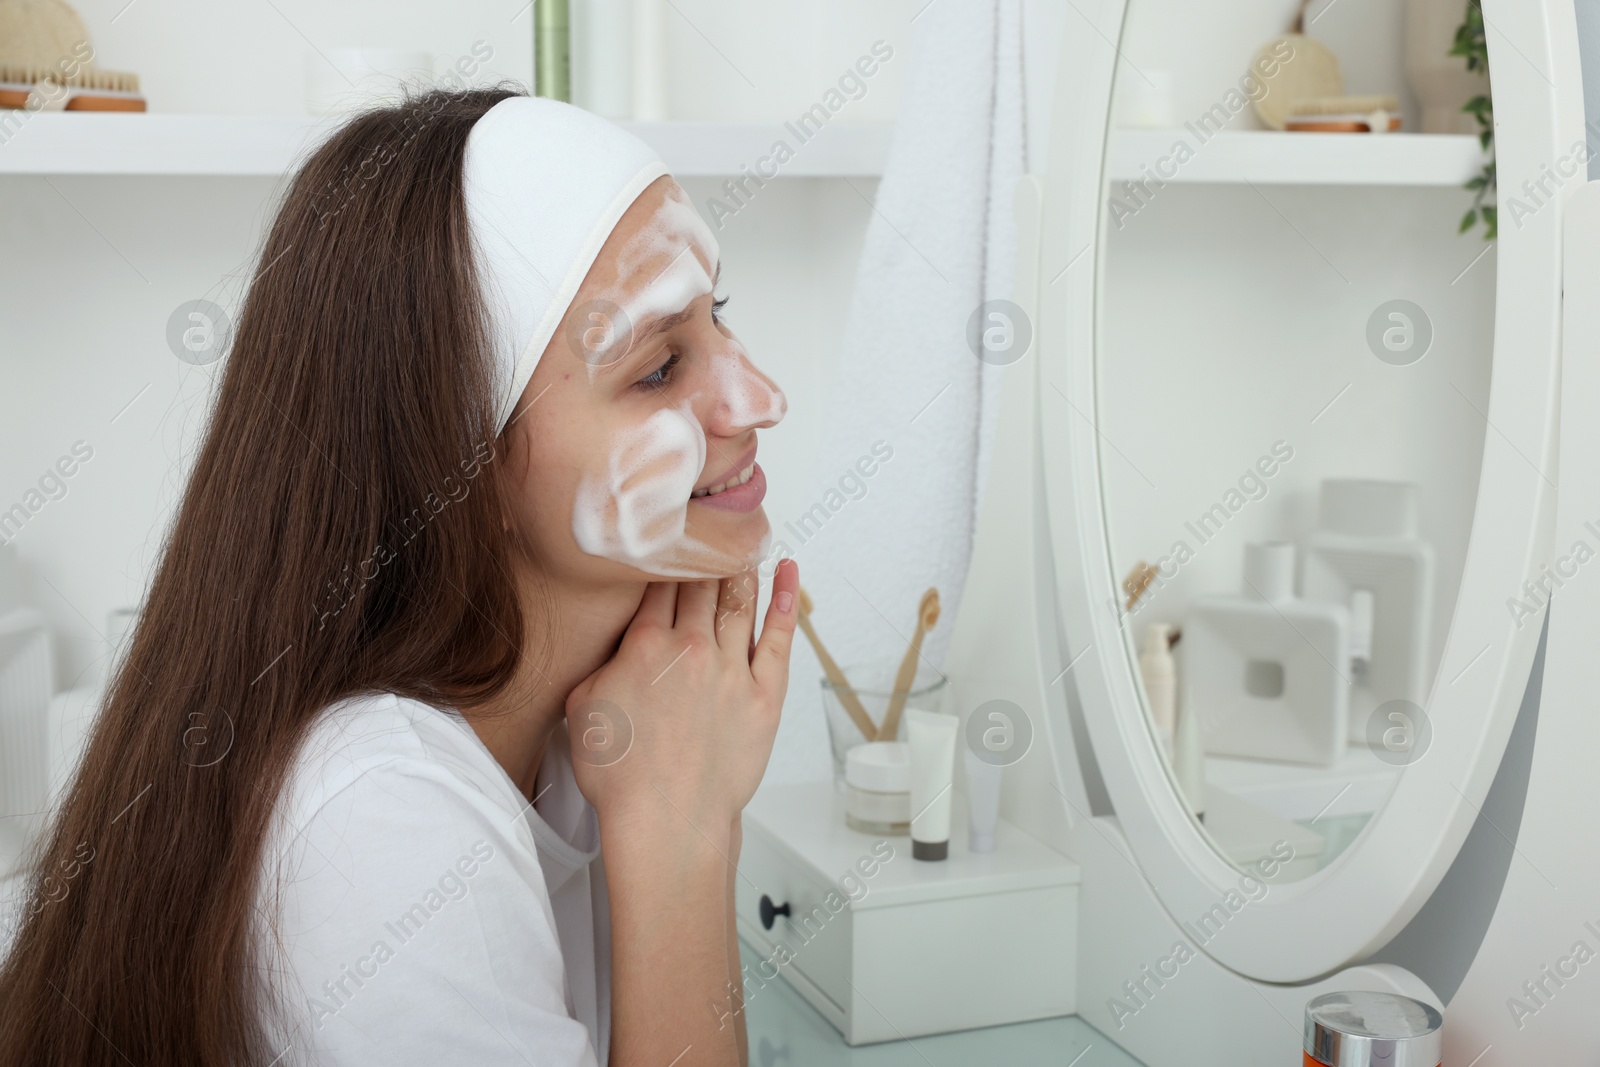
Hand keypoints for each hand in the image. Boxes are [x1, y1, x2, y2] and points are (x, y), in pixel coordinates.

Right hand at [565, 559, 799, 835]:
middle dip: (703, 554)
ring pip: (739, 601)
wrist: (667, 821)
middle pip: (701, 585)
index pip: (658, 584)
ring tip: (742, 544)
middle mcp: (692, 647)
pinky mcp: (764, 695)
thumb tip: (617, 645)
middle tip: (708, 528)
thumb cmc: (622, 777)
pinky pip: (779, 636)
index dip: (664, 557)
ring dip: (740, 569)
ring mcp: (733, 669)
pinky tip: (786, 572)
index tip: (670, 537)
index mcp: (644, 645)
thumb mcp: (582, 708)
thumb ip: (602, 664)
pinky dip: (784, 600)